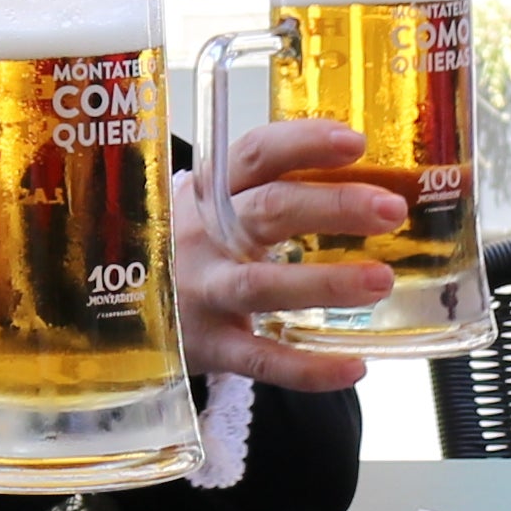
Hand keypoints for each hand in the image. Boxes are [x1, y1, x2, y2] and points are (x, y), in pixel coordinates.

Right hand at [184, 112, 407, 394]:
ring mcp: (203, 292)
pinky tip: (353, 366)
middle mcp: (205, 235)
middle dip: (335, 207)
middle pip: (270, 211)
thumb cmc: (197, 244)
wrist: (118, 305)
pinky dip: (307, 367)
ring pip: (262, 285)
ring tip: (381, 281)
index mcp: (213, 190)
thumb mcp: (218, 207)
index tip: (356, 143)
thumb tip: (375, 180)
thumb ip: (277, 190)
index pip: (256, 153)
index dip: (305, 144)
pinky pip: (260, 359)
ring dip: (325, 282)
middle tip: (392, 210)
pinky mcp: (208, 346)